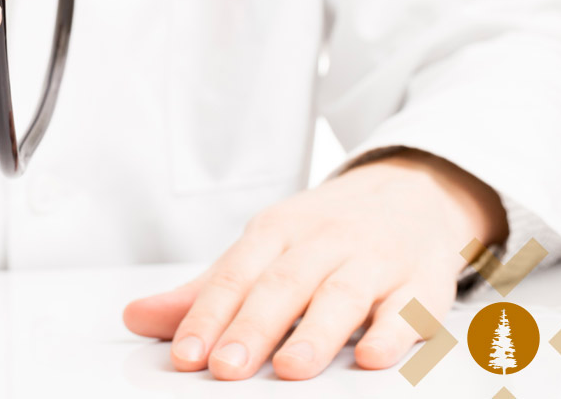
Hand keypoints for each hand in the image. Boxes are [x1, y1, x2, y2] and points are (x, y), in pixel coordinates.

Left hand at [122, 150, 508, 379]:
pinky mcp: (423, 281)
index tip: (185, 354)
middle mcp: (324, 242)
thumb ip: (206, 291)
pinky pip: (409, 306)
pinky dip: (393, 333)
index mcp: (278, 231)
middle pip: (283, 285)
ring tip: (289, 369)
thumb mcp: (264, 249)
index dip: (207, 315)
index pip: (235, 275)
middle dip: (252, 328)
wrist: (413, 191)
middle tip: (225, 368)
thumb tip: (137, 317)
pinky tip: (372, 357)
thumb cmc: (325, 231)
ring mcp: (374, 260)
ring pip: (342, 296)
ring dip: (315, 334)